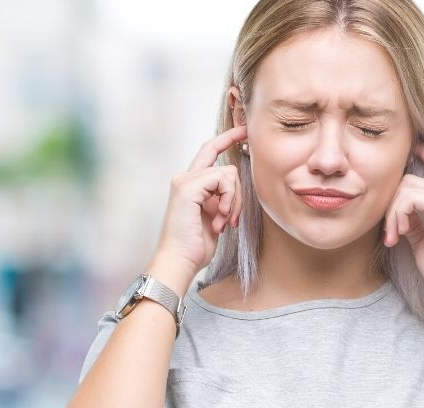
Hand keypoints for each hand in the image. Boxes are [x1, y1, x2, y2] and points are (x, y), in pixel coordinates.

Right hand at [152, 126, 246, 279]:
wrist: (180, 260)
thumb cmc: (195, 244)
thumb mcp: (214, 216)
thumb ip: (221, 197)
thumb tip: (236, 187)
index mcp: (190, 183)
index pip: (210, 150)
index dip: (227, 138)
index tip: (244, 131)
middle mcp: (185, 177)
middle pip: (224, 161)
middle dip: (238, 187)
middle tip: (232, 216)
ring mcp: (185, 181)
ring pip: (228, 173)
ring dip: (233, 200)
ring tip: (222, 222)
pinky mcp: (188, 187)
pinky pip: (222, 180)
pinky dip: (228, 200)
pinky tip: (219, 219)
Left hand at [382, 143, 423, 297]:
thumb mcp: (420, 238)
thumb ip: (411, 219)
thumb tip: (397, 210)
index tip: (411, 147)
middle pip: (410, 179)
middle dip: (391, 203)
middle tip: (389, 231)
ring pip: (406, 187)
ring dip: (392, 213)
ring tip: (393, 236)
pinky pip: (410, 198)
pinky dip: (398, 214)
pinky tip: (399, 234)